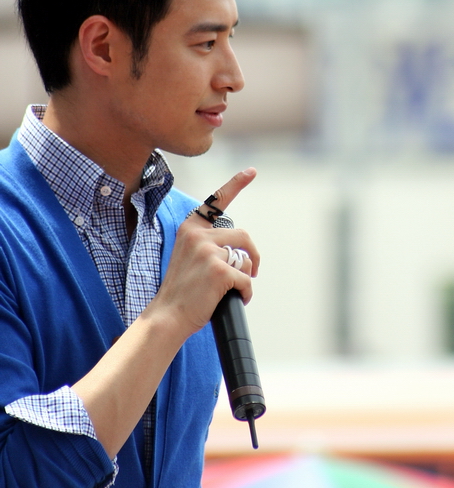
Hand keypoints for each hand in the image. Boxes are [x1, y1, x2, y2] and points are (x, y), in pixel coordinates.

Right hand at [150, 168, 257, 337]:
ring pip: (245, 259)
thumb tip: (241, 250)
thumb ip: (208, 244)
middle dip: (252, 255)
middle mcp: (199, 235)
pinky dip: (245, 292)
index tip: (251, 171)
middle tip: (252, 271)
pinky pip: (246, 279)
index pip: (216, 202)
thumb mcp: (189, 256)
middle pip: (243, 236)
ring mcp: (208, 252)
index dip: (236, 184)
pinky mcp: (219, 271)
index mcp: (191, 228)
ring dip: (245, 276)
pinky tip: (235, 299)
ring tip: (231, 289)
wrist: (168, 316)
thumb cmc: (183, 290)